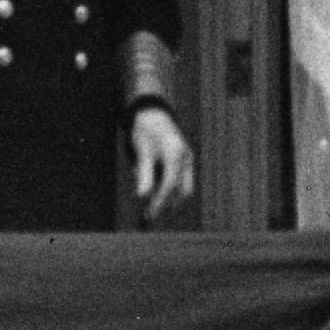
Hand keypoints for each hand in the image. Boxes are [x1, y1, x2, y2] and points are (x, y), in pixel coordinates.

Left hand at [131, 107, 195, 222]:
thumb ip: (144, 174)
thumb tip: (142, 197)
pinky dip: (171, 191)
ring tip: (152, 207)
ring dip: (170, 199)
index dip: (160, 202)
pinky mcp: (185, 161)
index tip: (149, 215)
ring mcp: (187, 159)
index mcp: (176, 154)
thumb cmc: (145, 131)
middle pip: (183, 191)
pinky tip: (157, 194)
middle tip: (150, 216)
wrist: (153, 113)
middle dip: (168, 205)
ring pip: (184, 188)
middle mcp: (186, 158)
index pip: (170, 185)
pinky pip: (182, 182)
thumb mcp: (142, 151)